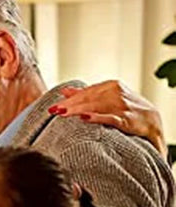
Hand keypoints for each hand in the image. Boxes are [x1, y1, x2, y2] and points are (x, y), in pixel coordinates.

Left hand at [48, 81, 166, 158]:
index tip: (53, 106)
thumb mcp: (106, 98)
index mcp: (110, 85)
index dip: (69, 99)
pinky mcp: (128, 118)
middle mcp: (116, 92)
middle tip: (54, 110)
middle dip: (70, 105)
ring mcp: (122, 105)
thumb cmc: (126, 109)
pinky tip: (85, 118)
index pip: (85, 92)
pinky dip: (98, 117)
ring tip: (63, 113)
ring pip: (96, 106)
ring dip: (78, 110)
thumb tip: (64, 90)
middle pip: (88, 98)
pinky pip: (111, 117)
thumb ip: (86, 94)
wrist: (152, 121)